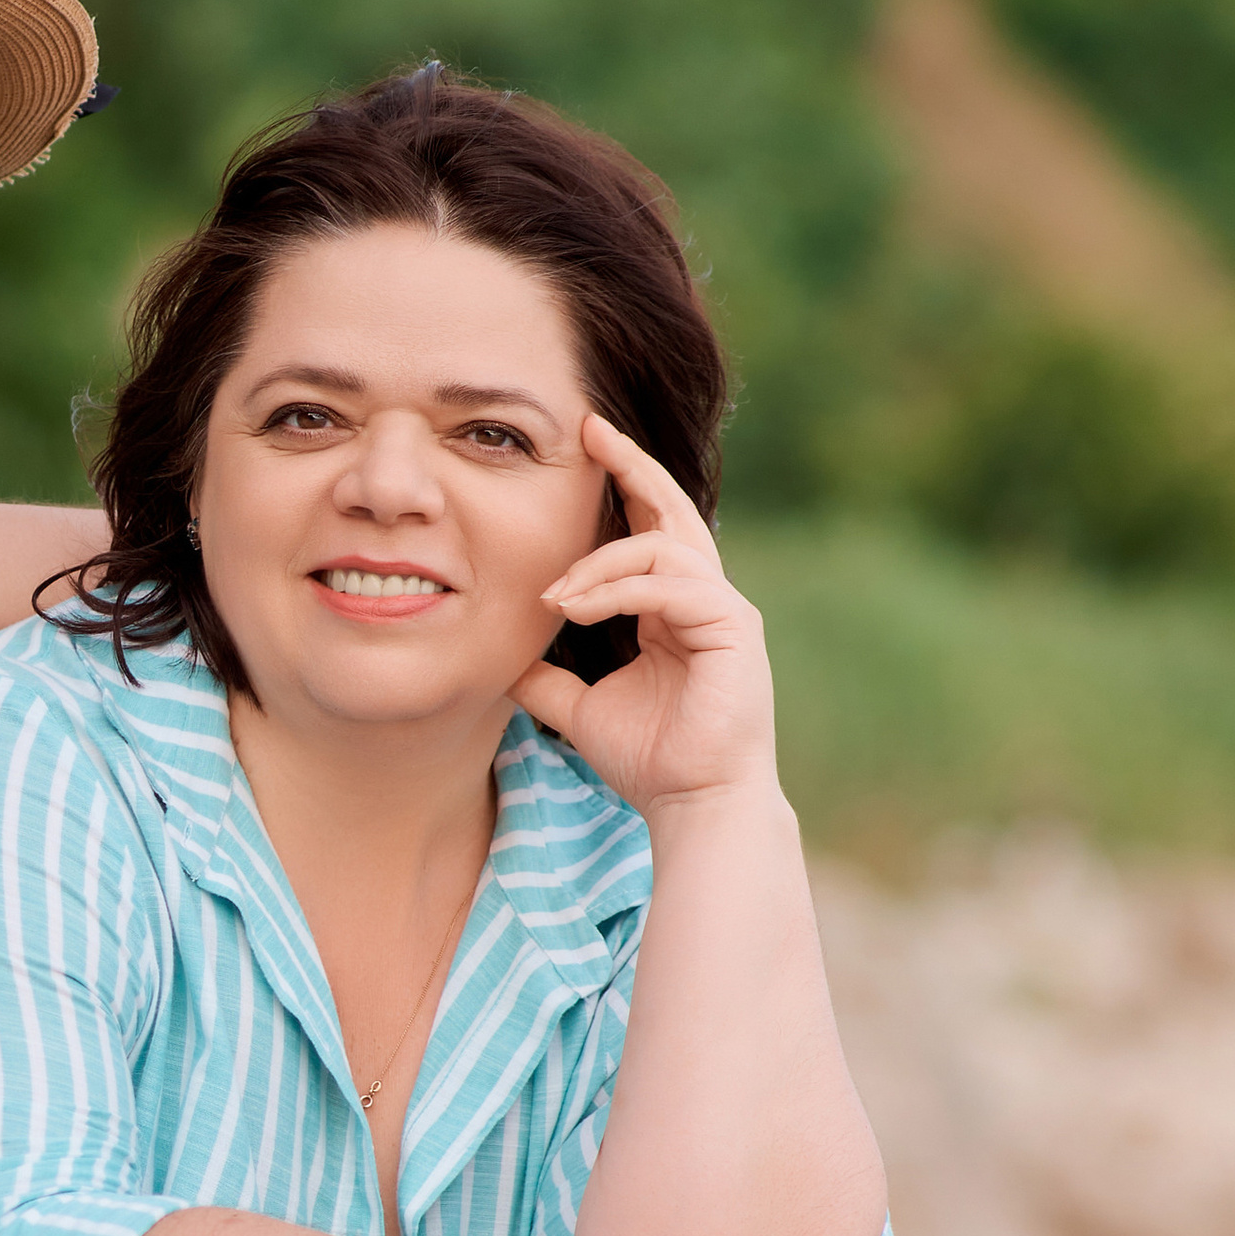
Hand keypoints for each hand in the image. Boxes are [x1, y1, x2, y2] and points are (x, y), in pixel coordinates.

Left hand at [508, 415, 777, 817]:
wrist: (694, 805)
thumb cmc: (650, 759)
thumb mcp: (579, 705)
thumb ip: (547, 675)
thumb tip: (501, 655)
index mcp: (674, 607)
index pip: (649, 527)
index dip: (622, 483)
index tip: (584, 443)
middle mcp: (705, 598)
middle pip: (672, 509)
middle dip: (632, 466)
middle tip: (590, 430)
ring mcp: (724, 610)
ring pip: (662, 546)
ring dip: (598, 562)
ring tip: (554, 595)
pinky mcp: (733, 628)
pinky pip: (671, 585)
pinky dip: (618, 590)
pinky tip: (576, 609)